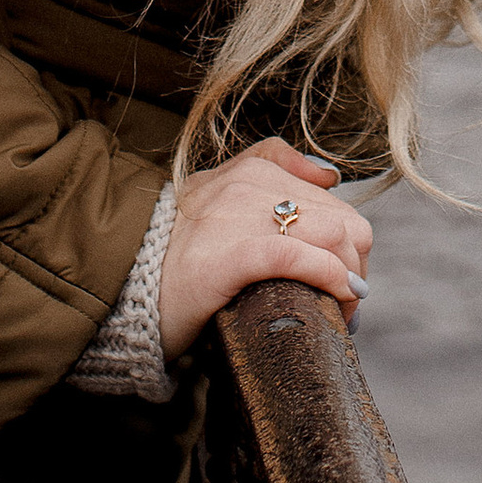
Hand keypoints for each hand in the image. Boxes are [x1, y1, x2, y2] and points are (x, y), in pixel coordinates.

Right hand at [156, 138, 374, 362]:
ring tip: (340, 313)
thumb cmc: (180, 252)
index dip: (349, 247)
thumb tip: (330, 175)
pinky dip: (329, 278)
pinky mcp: (228, 256)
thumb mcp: (218, 195)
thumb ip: (270, 168)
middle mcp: (247, 186)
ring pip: (331, 235)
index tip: (343, 281)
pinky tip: (336, 300)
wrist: (125, 286)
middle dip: (355, 268)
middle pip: (343, 221)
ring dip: (350, 280)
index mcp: (252, 171)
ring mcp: (237, 218)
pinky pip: (297, 257)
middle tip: (346, 306)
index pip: (335, 202)